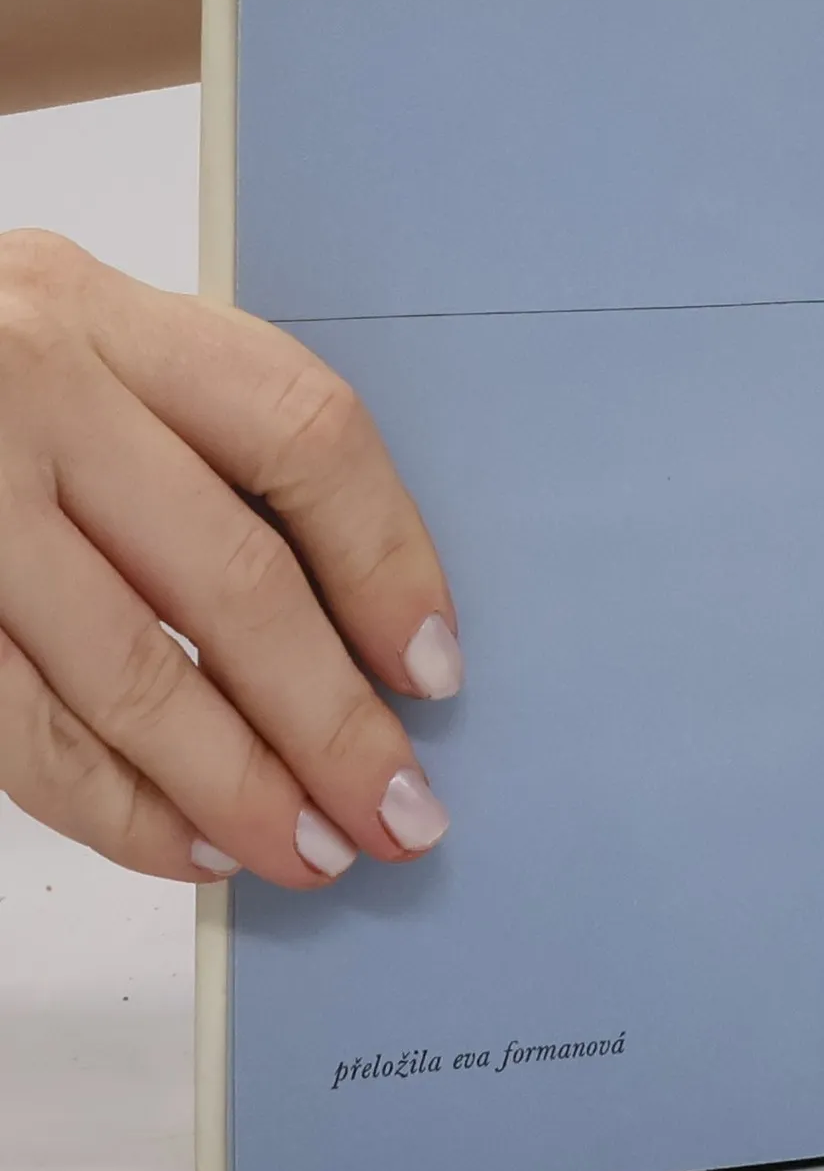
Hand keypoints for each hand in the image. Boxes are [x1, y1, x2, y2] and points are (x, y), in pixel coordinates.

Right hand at [0, 229, 459, 886]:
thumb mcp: (78, 350)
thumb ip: (194, 444)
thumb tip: (346, 633)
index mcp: (108, 319)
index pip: (305, 437)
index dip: (388, 564)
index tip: (435, 668)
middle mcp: (31, 395)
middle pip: (235, 579)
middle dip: (332, 721)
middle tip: (400, 809)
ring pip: (129, 675)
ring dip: (236, 788)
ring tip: (311, 851)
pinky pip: (21, 729)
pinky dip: (115, 807)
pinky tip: (190, 844)